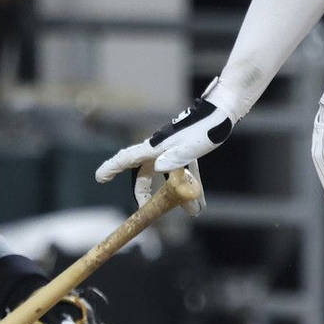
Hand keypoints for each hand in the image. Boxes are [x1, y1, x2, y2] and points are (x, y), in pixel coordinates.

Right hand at [94, 94, 233, 213]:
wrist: (224, 111)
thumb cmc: (207, 127)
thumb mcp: (192, 146)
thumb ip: (176, 158)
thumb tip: (157, 168)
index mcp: (157, 147)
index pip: (128, 158)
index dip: (111, 168)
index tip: (99, 178)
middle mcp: (161, 149)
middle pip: (145, 174)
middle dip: (146, 194)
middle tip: (149, 211)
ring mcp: (174, 150)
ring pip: (168, 178)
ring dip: (176, 196)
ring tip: (192, 212)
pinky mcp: (188, 150)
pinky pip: (184, 174)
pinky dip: (191, 188)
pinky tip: (200, 203)